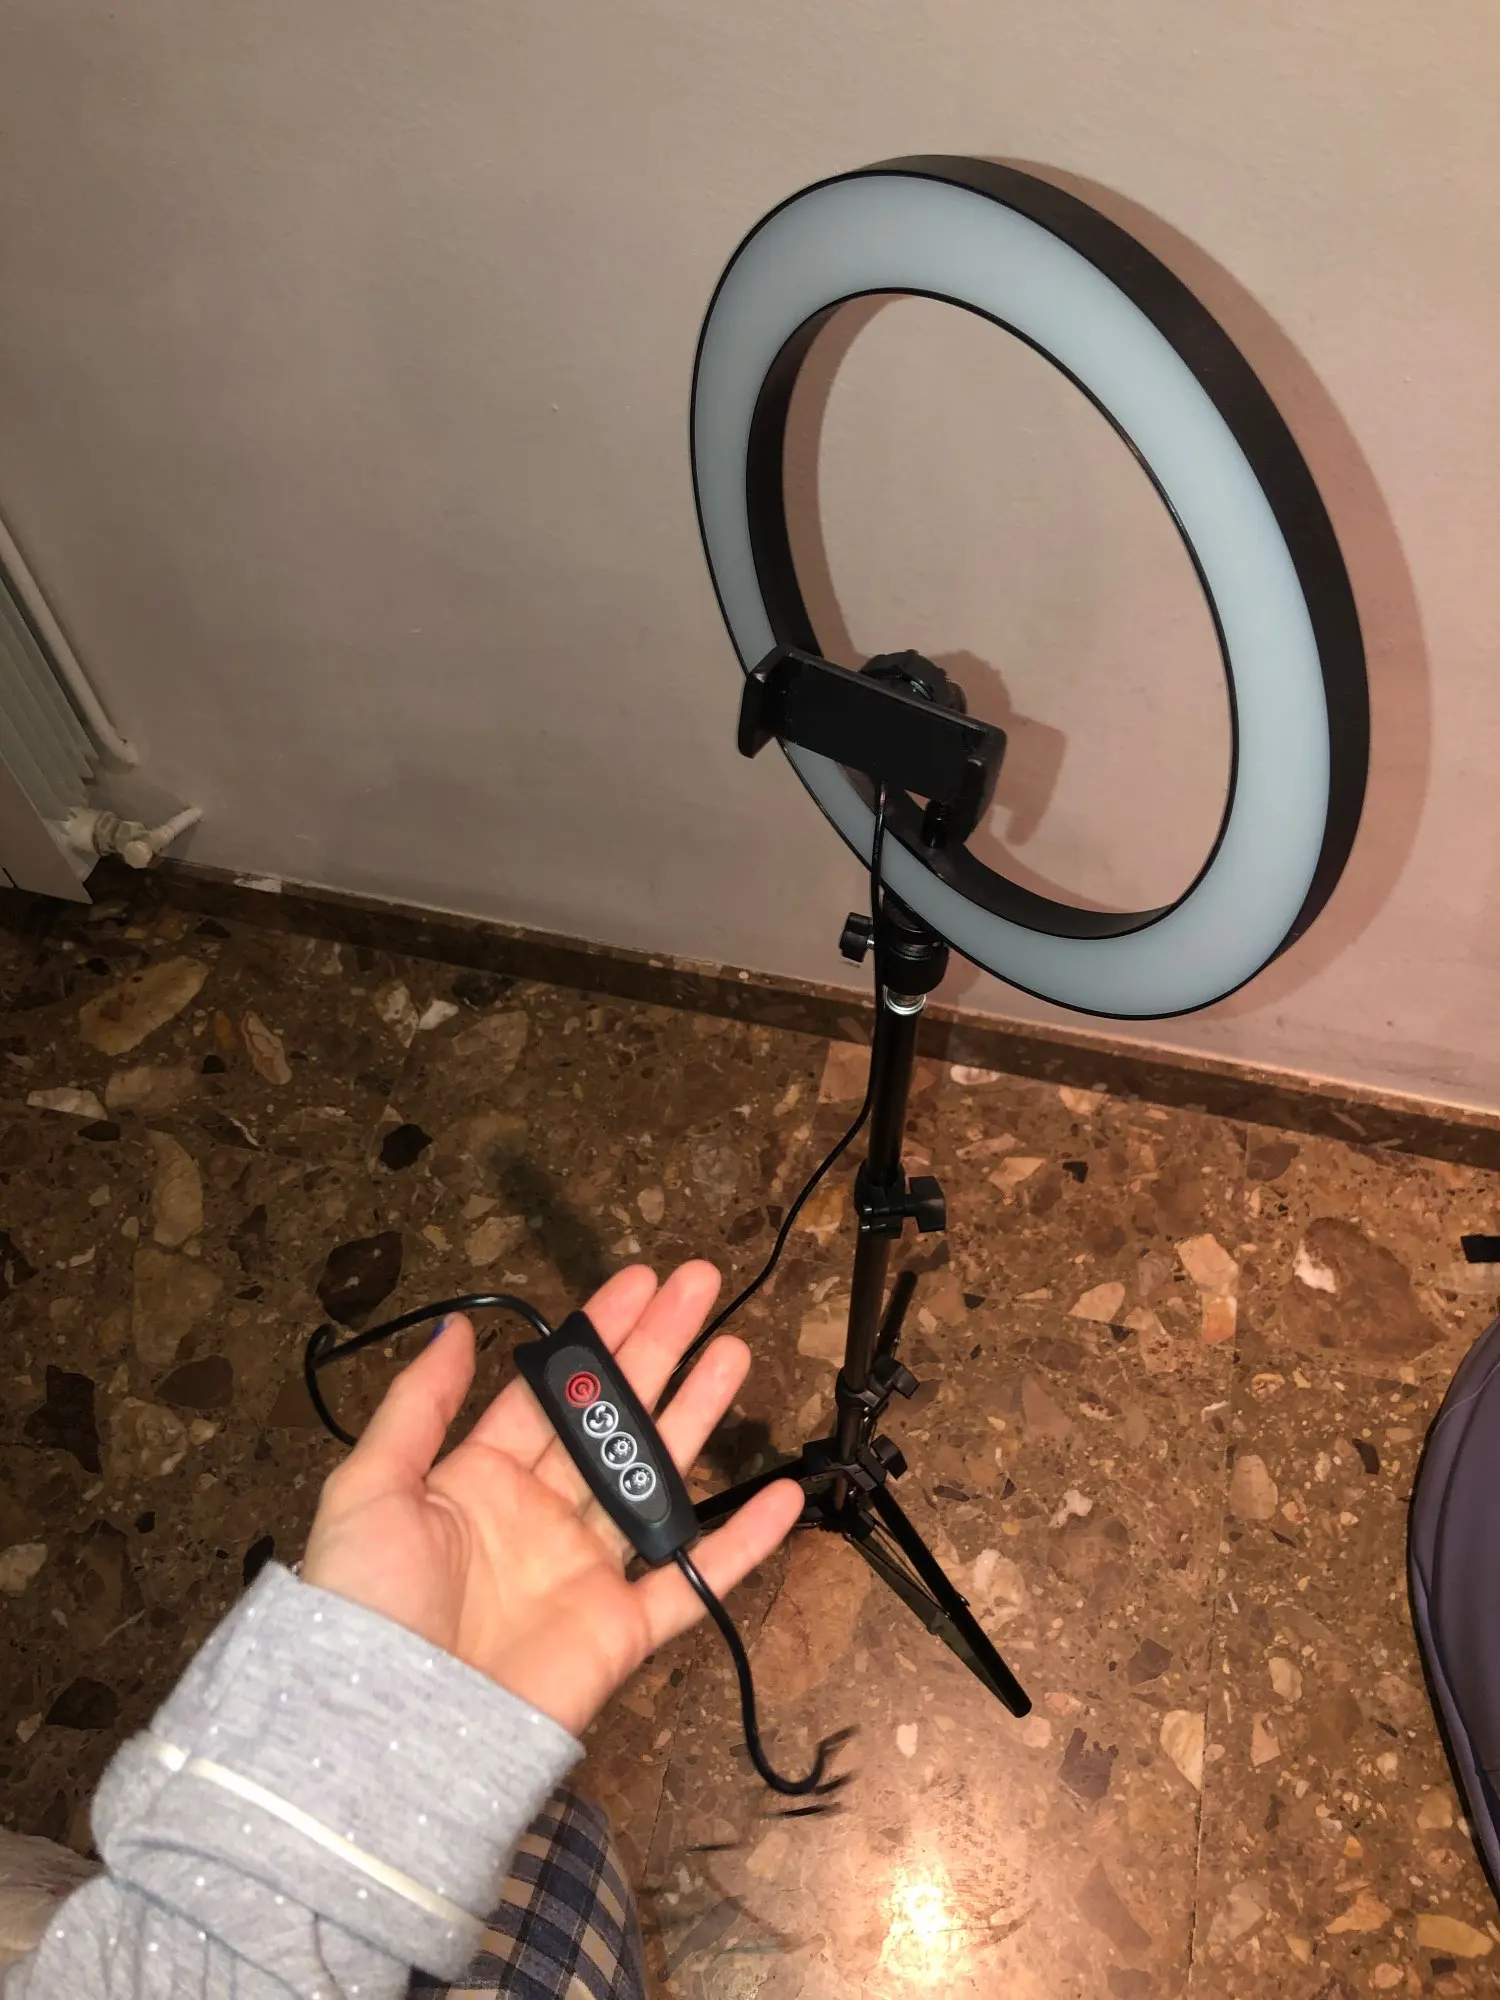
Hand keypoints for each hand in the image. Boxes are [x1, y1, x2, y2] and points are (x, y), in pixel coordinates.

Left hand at [301, 1262, 801, 1737]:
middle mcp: (539, 1516)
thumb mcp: (370, 1487)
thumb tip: (457, 1326)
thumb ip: (418, 1406)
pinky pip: (692, 1581)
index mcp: (479, 1480)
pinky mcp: (620, 1631)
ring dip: (698, 1415)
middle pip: (613, 1419)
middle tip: (701, 1285)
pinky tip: (781, 1495)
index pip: (552, 1392)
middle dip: (658, 1348)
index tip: (640, 1280)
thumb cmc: (368, 1606)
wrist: (389, 1731)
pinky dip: (741, 1544)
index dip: (598, 1334)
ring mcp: (585, 1571)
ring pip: (656, 1478)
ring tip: (735, 1351)